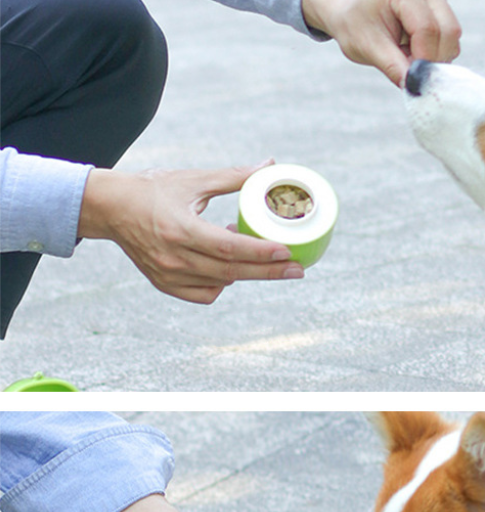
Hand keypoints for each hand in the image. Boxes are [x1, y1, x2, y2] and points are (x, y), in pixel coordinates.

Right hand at [77, 162, 303, 303]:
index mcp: (179, 229)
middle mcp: (173, 257)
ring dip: (246, 272)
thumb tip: (268, 166)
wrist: (109, 208)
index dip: (261, 252)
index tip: (288, 251)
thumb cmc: (152, 189)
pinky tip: (228, 267)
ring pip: (221, 284)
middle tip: (298, 269)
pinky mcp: (165, 285)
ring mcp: (168, 275)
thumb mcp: (192, 180)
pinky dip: (222, 284)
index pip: (229, 248)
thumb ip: (233, 177)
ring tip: (262, 254)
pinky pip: (205, 294)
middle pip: (232, 272)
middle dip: (269, 271)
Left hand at [303, 0, 460, 85]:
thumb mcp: (367, 46)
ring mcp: (435, 2)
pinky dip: (435, 54)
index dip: (423, 59)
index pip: (427, 28)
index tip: (410, 79)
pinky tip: (413, 52)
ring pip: (452, 37)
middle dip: (433, 59)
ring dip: (435, 58)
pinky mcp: (439, 14)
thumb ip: (392, 66)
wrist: (352, 12)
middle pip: (449, 30)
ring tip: (407, 58)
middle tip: (409, 70)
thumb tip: (413, 86)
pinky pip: (449, 39)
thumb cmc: (355, 24)